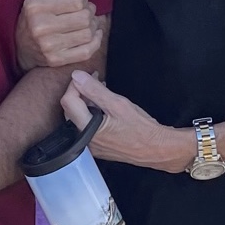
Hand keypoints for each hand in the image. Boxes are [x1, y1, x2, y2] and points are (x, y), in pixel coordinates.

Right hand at [16, 0, 101, 71]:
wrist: (21, 46)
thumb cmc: (38, 15)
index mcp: (36, 6)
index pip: (77, 1)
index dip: (83, 0)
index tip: (78, 2)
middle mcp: (40, 27)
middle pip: (85, 17)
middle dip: (89, 13)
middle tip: (84, 13)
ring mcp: (47, 46)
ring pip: (88, 34)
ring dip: (93, 27)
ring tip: (86, 24)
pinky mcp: (55, 60)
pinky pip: (87, 51)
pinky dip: (95, 42)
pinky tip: (94, 35)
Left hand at [62, 71, 194, 173]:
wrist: (156, 149)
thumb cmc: (141, 129)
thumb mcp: (118, 104)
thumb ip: (95, 90)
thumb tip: (77, 77)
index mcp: (86, 130)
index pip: (68, 101)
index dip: (75, 85)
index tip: (86, 76)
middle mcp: (83, 140)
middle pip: (70, 110)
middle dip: (79, 92)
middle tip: (94, 80)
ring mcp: (89, 145)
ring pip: (77, 118)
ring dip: (85, 102)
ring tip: (101, 91)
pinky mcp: (95, 147)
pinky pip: (85, 126)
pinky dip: (91, 113)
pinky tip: (103, 106)